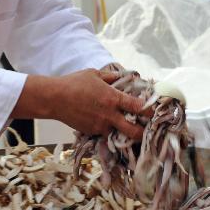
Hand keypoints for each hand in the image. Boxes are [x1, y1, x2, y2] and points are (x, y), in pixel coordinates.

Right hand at [17, 69, 145, 140]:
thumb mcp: (94, 74)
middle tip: (147, 131)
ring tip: (128, 130)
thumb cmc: (74, 83)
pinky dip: (108, 130)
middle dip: (143, 133)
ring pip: (119, 135)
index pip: (138, 107)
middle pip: (133, 131)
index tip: (154, 112)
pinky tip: (107, 126)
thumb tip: (124, 77)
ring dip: (124, 133)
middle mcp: (109, 115)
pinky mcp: (91, 132)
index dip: (149, 111)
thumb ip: (111, 77)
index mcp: (113, 98)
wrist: (54, 99)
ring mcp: (100, 126)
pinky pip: (104, 133)